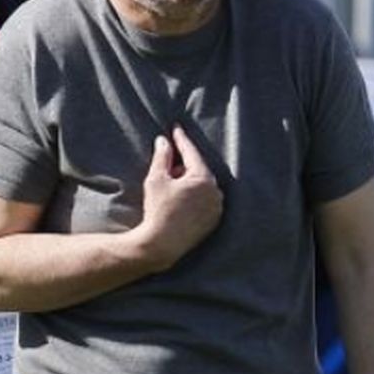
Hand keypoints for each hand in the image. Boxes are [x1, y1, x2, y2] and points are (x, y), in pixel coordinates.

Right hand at [135, 127, 222, 268]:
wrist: (161, 244)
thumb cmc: (158, 210)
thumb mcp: (156, 179)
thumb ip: (162, 157)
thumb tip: (164, 141)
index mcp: (204, 178)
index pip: (192, 152)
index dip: (181, 139)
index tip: (176, 129)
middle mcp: (215, 191)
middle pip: (199, 169)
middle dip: (185, 163)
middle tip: (169, 160)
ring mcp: (217, 208)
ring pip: (203, 185)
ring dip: (190, 180)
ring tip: (172, 183)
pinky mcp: (214, 221)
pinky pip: (206, 201)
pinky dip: (196, 195)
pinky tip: (181, 198)